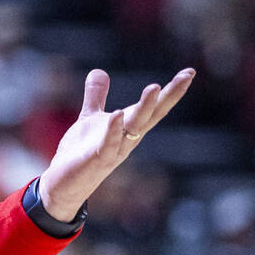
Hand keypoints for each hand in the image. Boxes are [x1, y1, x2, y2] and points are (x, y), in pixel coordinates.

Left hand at [38, 68, 194, 220]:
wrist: (65, 184)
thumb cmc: (81, 152)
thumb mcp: (90, 118)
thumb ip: (96, 96)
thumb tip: (99, 71)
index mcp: (129, 128)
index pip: (154, 108)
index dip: (172, 91)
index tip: (190, 72)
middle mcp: (128, 139)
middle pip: (151, 115)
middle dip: (168, 96)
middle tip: (186, 76)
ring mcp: (115, 150)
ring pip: (135, 127)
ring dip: (144, 108)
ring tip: (155, 87)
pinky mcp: (97, 160)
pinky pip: (108, 144)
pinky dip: (114, 130)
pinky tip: (118, 114)